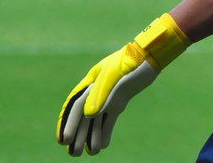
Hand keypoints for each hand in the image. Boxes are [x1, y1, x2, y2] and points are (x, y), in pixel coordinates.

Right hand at [57, 14, 188, 156]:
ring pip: (96, 120)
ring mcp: (108, 97)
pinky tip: (103, 145)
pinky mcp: (119, 101)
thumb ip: (100, 94)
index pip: (75, 106)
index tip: (63, 140)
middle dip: (78, 135)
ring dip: (91, 136)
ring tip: (91, 154)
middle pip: (83, 116)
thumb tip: (88, 115)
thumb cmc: (130, 62)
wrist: (149, 57)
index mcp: (91, 82)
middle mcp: (96, 91)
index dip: (67, 123)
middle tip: (73, 154)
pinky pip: (109, 119)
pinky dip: (106, 131)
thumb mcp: (114, 75)